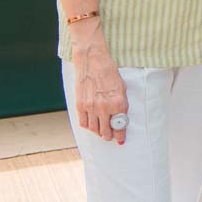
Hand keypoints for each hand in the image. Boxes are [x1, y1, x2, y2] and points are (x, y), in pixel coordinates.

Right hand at [71, 22, 127, 144]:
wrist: (93, 61)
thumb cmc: (109, 72)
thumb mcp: (122, 88)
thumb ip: (121, 105)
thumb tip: (120, 119)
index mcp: (118, 103)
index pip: (120, 126)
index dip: (120, 135)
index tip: (121, 140)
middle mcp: (104, 107)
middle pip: (106, 131)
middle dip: (110, 136)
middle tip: (111, 137)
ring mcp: (91, 107)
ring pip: (94, 129)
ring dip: (99, 133)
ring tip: (102, 132)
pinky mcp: (80, 105)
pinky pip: (84, 123)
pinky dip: (88, 127)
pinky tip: (92, 125)